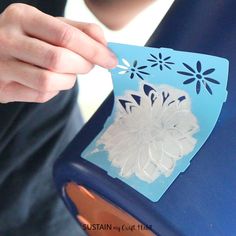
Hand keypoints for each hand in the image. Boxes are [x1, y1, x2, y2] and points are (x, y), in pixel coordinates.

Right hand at [0, 3, 116, 102]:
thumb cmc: (29, 39)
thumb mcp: (50, 26)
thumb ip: (78, 31)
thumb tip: (104, 43)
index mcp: (23, 17)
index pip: (67, 36)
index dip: (94, 50)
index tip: (111, 60)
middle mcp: (8, 39)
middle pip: (59, 59)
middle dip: (83, 66)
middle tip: (89, 66)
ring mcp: (2, 66)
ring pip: (49, 80)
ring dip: (68, 80)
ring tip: (68, 73)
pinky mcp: (3, 88)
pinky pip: (40, 94)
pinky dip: (54, 90)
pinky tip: (52, 80)